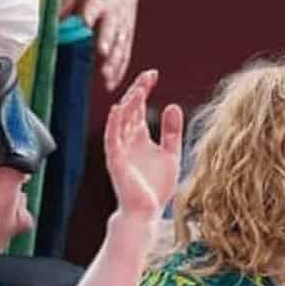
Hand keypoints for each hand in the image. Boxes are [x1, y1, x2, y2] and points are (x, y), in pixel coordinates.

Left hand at [60, 0, 145, 91]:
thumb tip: (45, 28)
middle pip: (110, 29)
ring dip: (114, 64)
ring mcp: (123, 26)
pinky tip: (111, 85)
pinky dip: (119, 71)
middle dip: (106, 41)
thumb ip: (62, 8)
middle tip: (102, 54)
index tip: (86, 23)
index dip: (88, 15)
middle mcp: (113, 13)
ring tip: (106, 80)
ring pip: (120, 47)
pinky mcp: (128, 37)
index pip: (92, 7)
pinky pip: (125, 56)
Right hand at [103, 69, 181, 222]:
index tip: (154, 74)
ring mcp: (120, 149)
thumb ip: (172, 132)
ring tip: (140, 88)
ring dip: (129, 103)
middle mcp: (127, 140)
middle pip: (130, 108)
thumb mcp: (171, 154)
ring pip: (121, 120)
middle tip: (149, 74)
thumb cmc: (156, 186)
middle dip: (138, 91)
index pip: (139, 107)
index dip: (144, 89)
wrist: (147, 212)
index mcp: (139, 137)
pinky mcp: (116, 161)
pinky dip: (114, 124)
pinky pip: (112, 139)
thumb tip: (172, 105)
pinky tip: (118, 110)